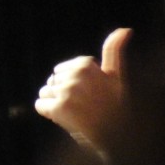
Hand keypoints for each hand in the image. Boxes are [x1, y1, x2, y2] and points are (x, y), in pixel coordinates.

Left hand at [34, 27, 131, 152]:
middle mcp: (76, 75)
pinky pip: (39, 105)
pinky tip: (64, 118)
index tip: (88, 93)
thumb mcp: (116, 75)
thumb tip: (125, 29)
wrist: (117, 136)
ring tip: (75, 112)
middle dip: (62, 92)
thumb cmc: (116, 105)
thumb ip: (115, 50)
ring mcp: (66, 92)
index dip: (72, 83)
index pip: (60, 70)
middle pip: (52, 81)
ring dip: (55, 103)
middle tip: (83, 105)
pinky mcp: (58, 109)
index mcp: (86, 64)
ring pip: (44, 92)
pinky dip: (48, 113)